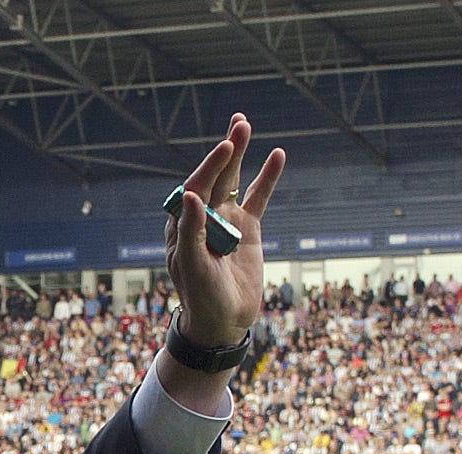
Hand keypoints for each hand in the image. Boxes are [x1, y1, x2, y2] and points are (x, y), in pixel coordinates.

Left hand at [165, 114, 285, 349]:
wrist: (223, 320)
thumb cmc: (201, 295)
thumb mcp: (193, 266)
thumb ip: (190, 231)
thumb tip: (191, 196)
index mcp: (183, 222)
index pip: (196, 187)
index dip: (210, 166)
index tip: (225, 149)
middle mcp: (204, 215)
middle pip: (215, 175)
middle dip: (226, 150)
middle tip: (239, 124)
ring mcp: (227, 219)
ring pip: (235, 180)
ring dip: (241, 154)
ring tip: (246, 125)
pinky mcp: (248, 229)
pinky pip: (259, 198)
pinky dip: (267, 178)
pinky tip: (277, 156)